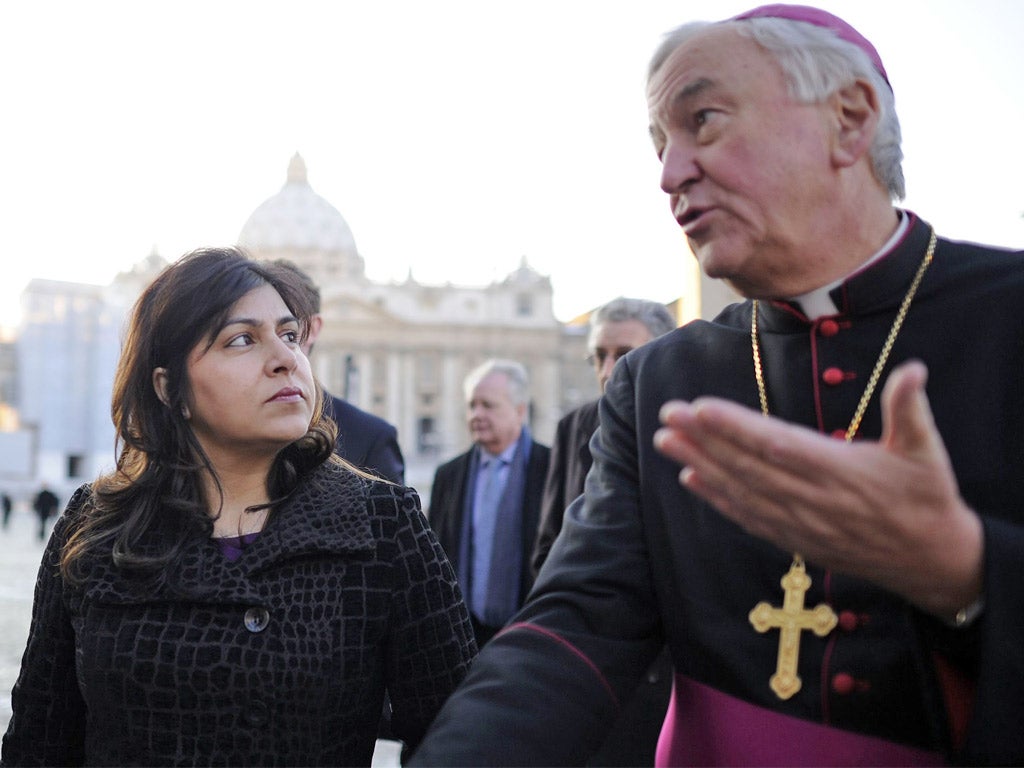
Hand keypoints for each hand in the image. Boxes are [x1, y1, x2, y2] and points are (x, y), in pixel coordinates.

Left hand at [653, 360, 982, 619]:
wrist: (930, 561)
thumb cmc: (926, 497)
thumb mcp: (926, 450)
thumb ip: (911, 409)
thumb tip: (912, 368)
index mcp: (841, 471)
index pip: (778, 445)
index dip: (737, 427)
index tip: (701, 407)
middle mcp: (813, 499)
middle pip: (748, 466)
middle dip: (704, 439)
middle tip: (668, 414)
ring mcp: (800, 522)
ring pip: (740, 491)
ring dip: (700, 464)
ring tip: (665, 440)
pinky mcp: (795, 539)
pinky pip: (747, 517)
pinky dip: (716, 499)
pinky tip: (689, 477)